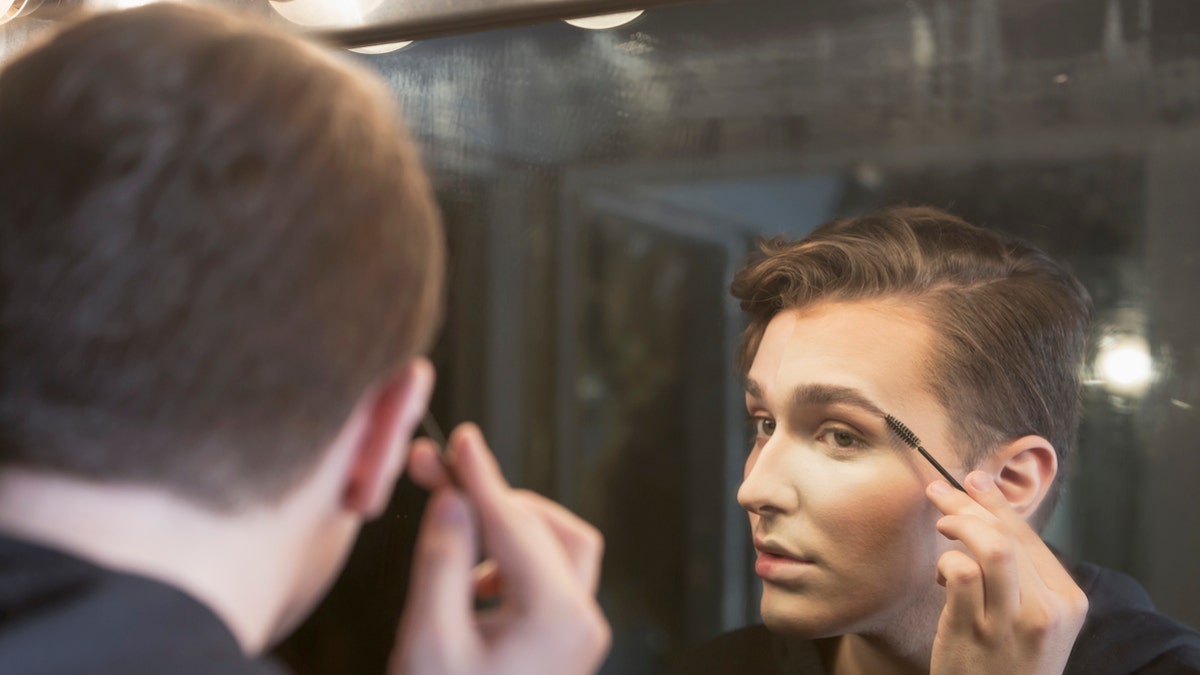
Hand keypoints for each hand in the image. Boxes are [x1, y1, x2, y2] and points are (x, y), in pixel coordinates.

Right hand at [390, 423, 610, 674]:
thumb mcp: (428, 639)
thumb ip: (443, 560)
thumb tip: (454, 497)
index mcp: (558, 617)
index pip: (515, 525)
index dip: (480, 476)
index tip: (457, 439)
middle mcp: (581, 621)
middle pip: (549, 529)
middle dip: (493, 500)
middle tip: (437, 478)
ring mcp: (578, 635)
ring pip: (557, 549)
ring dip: (507, 529)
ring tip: (453, 535)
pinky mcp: (563, 645)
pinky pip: (548, 579)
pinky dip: (511, 561)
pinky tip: (470, 581)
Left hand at [926, 471, 1088, 674]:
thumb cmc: (1008, 661)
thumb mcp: (1034, 620)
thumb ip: (1023, 574)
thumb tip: (987, 508)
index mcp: (1069, 601)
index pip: (1030, 536)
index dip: (996, 502)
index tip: (971, 480)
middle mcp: (1047, 611)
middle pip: (1008, 536)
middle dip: (968, 504)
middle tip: (938, 492)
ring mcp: (1012, 623)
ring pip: (991, 547)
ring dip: (959, 524)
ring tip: (941, 525)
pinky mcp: (976, 632)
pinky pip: (961, 573)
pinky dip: (947, 561)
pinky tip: (941, 573)